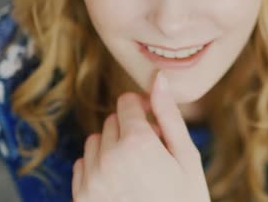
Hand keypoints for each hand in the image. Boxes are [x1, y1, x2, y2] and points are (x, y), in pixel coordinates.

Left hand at [72, 71, 210, 201]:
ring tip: (135, 168)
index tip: (154, 122)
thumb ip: (168, 115)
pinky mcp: (81, 198)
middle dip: (130, 128)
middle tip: (152, 150)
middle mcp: (108, 157)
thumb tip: (159, 78)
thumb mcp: (186, 157)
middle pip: (112, 120)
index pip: (127, 102)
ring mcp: (91, 180)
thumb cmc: (185, 201)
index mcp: (138, 142)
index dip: (143, 107)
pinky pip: (81, 165)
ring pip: (95, 141)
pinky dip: (98, 166)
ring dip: (112, 146)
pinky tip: (120, 182)